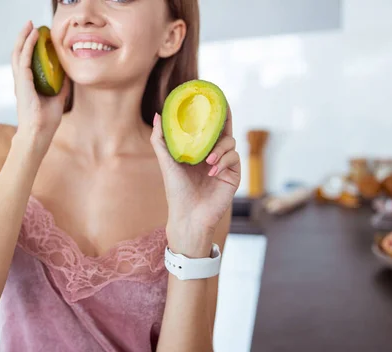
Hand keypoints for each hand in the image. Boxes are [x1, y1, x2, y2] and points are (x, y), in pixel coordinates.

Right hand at [11, 21, 69, 155]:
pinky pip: (24, 59)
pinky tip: (34, 36)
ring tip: (30, 25)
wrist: (39, 133)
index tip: (38, 36)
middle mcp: (21, 81)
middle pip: (20, 54)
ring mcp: (20, 81)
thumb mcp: (58, 99)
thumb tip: (69, 75)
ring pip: (18, 53)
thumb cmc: (46, 121)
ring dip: (24, 37)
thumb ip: (62, 86)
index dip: (30, 48)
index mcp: (28, 85)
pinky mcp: (22, 82)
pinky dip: (28, 46)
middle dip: (25, 38)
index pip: (27, 61)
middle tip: (32, 25)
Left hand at [151, 106, 240, 256]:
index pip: (208, 126)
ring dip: (219, 148)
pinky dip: (223, 161)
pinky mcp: (234, 174)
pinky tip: (212, 171)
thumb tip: (158, 114)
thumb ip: (160, 139)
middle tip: (221, 109)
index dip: (212, 111)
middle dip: (224, 118)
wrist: (189, 215)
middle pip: (224, 129)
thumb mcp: (166, 162)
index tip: (211, 96)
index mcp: (198, 150)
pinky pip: (234, 157)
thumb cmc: (176, 191)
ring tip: (207, 160)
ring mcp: (225, 164)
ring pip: (230, 142)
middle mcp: (213, 154)